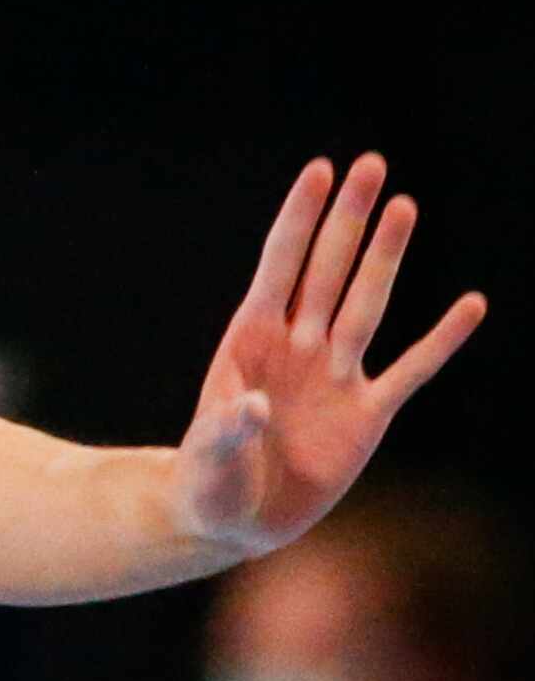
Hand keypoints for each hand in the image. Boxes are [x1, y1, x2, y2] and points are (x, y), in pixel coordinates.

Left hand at [172, 153, 485, 555]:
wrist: (235, 516)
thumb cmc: (210, 476)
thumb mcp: (209, 455)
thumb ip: (227, 427)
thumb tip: (251, 405)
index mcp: (251, 335)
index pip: (280, 261)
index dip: (301, 216)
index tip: (321, 169)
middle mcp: (298, 342)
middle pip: (329, 266)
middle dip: (349, 217)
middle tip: (373, 163)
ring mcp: (336, 373)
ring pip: (367, 302)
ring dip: (386, 256)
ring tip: (405, 205)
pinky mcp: (368, 415)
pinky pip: (412, 370)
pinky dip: (441, 340)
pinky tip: (471, 305)